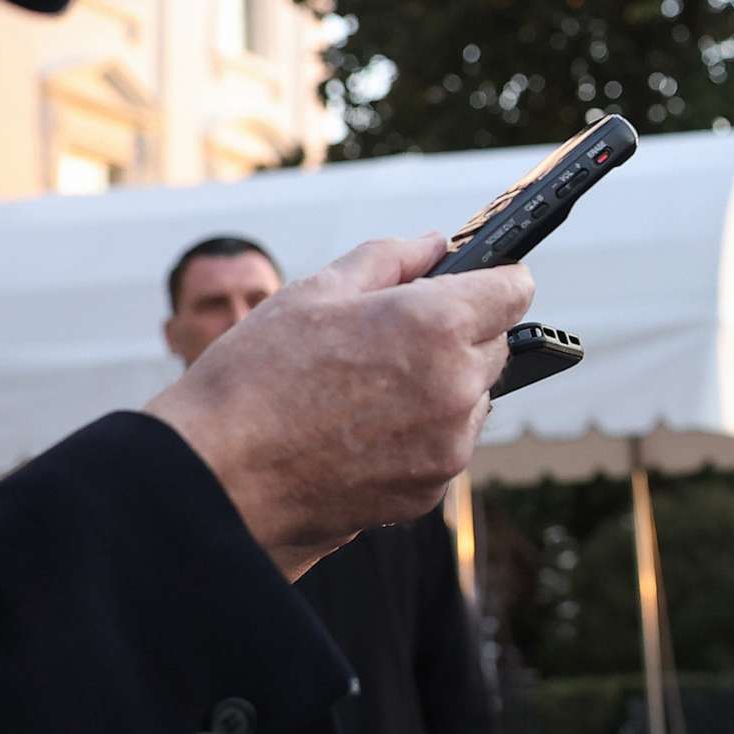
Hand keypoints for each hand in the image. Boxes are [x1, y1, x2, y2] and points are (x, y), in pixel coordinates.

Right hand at [143, 235, 530, 578]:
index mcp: (436, 325)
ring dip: (444, 387)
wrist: (220, 475)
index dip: (496, 280)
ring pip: (473, 399)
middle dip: (462, 333)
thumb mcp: (316, 291)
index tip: (479, 281)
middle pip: (496, 346)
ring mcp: (448, 444)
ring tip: (370, 388)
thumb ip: (389, 259)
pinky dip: (423, 433)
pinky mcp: (431, 489)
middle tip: (396, 335)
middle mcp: (456, 386)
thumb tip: (434, 245)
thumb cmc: (256, 377)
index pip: (513, 290)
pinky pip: (447, 446)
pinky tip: (364, 429)